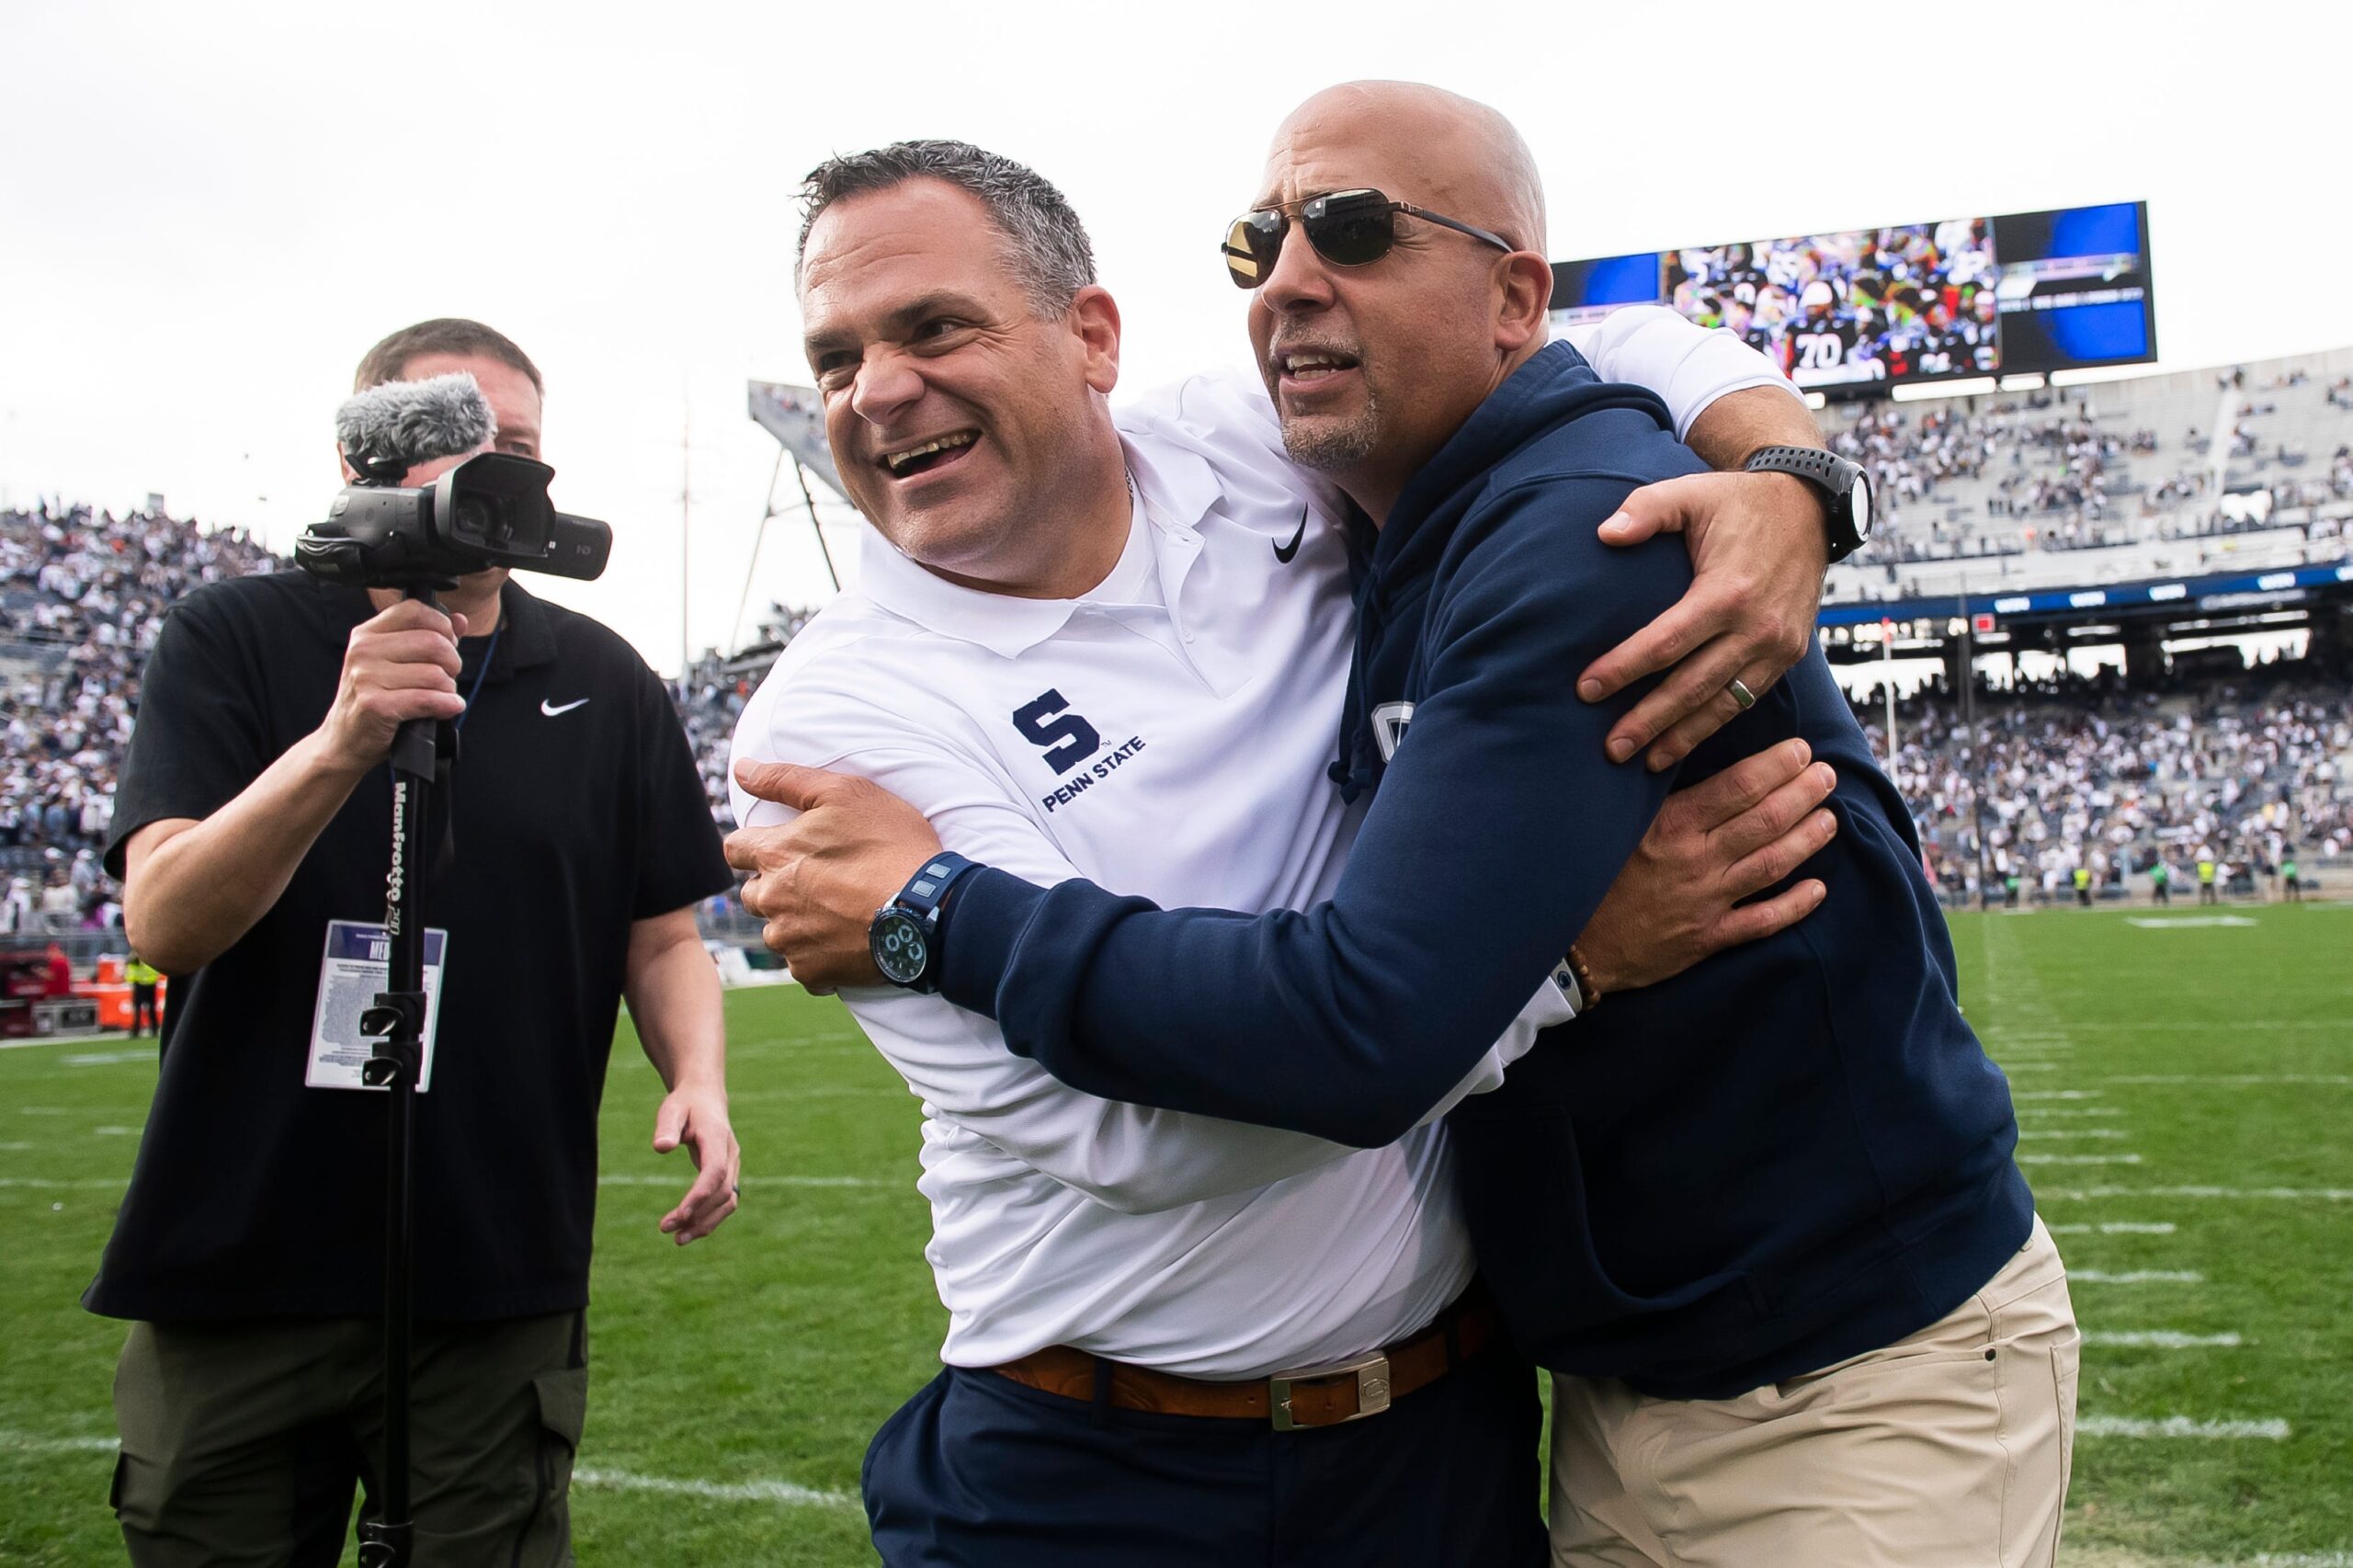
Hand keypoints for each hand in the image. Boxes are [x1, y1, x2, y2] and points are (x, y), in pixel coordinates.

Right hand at [313, 601, 471, 773]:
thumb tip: (460, 620)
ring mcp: (366, 677)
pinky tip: (448, 708)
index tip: (448, 644)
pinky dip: (447, 705)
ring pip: (435, 674)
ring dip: (449, 689)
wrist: (343, 741)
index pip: (415, 610)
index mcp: (367, 634)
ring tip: (440, 696)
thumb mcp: (392, 663)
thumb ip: (425, 638)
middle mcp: (363, 650)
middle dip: (452, 662)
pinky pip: (429, 699)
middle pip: (433, 642)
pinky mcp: (375, 705)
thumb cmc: (373, 700)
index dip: (442, 626)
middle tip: (447, 677)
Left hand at [652, 1083, 739, 1244]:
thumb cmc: (685, 1104)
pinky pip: (725, 1201)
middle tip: (665, 1229)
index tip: (679, 1215)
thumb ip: (666, 1127)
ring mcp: (732, 1166)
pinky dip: (709, 1218)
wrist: (705, 1098)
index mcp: (717, 1138)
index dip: (699, 1196)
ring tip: (678, 1240)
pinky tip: (688, 1229)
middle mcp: (730, 1155)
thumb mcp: (672, 1109)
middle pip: (723, 1193)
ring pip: (728, 1202)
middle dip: (697, 1215)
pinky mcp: (727, 1174)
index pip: (714, 1173)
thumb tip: (661, 1148)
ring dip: (706, 1223)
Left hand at [725, 761, 942, 992]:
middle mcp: (771, 900)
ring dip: (796, 922)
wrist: (929, 909)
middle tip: (819, 880)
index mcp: (774, 855)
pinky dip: (818, 956)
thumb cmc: (891, 845)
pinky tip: (846, 940)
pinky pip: (802, 965)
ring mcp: (789, 940)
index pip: (734, 849)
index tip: (784, 847)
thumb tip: (742, 770)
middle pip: (752, 893)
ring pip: (776, 931)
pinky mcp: (811, 972)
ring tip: (836, 912)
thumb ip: (786, 779)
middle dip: (774, 885)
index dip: (756, 845)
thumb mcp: (845, 792)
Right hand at [1572, 738, 1837, 995]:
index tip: (1801, 750)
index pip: (1737, 787)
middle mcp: (1695, 861)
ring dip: (1807, 839)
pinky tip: (1819, 888)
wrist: (1570, 947)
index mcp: (1671, 826)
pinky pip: (1761, 922)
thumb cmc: (1587, 875)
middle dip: (1804, 794)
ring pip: (1771, 865)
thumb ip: (1654, 795)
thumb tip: (1680, 750)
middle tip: (1827, 775)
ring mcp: (1705, 902)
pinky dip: (1794, 905)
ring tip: (1831, 818)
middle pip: (1765, 820)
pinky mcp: (1707, 939)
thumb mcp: (1615, 823)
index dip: (1777, 766)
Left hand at [1578, 471, 1828, 771]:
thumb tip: (1605, 533)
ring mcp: (1777, 646)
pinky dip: (1714, 724)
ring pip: (1723, 704)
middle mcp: (1757, 627)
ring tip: (1643, 763)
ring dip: (1682, 736)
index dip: (1623, 668)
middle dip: (1649, 721)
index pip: (1665, 643)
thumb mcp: (1691, 493)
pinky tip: (1684, 742)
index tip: (1585, 690)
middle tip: (1610, 749)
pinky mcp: (1789, 656)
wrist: (1809, 509)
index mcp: (1728, 591)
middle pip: (1692, 686)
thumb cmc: (1738, 502)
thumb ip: (1646, 509)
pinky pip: (1747, 699)